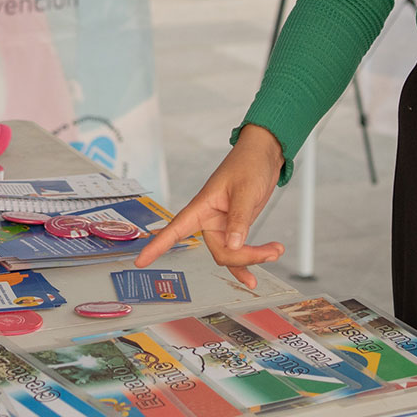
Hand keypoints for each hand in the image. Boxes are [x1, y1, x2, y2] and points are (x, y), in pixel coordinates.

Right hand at [134, 126, 285, 287]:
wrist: (264, 154)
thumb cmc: (249, 163)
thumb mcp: (245, 190)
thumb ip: (238, 218)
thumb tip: (234, 245)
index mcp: (202, 206)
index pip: (175, 229)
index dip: (157, 246)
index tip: (140, 262)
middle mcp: (209, 218)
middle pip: (219, 252)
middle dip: (244, 257)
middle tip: (270, 252)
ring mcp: (223, 224)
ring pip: (232, 254)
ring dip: (254, 257)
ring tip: (276, 251)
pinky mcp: (236, 226)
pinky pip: (240, 249)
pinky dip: (254, 256)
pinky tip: (269, 254)